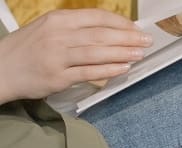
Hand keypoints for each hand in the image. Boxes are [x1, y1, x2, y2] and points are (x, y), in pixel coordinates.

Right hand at [0, 9, 151, 103]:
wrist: (2, 68)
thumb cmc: (28, 49)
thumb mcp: (48, 29)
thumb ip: (74, 29)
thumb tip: (108, 32)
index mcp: (57, 20)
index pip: (95, 17)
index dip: (119, 22)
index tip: (135, 27)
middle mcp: (58, 35)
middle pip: (100, 34)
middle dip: (127, 37)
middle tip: (146, 40)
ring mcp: (58, 56)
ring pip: (97, 52)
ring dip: (123, 53)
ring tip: (140, 53)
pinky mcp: (58, 76)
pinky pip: (89, 72)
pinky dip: (109, 70)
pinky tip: (124, 68)